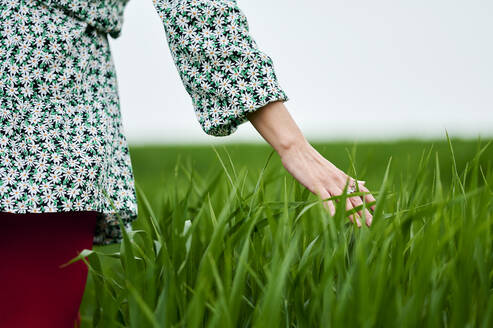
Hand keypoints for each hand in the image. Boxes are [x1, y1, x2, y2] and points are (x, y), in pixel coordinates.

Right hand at [247, 100, 375, 225]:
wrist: (297, 149)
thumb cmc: (311, 161)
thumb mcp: (333, 170)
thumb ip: (347, 179)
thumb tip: (363, 183)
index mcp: (342, 177)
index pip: (360, 190)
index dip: (369, 201)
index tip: (377, 211)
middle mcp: (337, 180)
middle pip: (354, 198)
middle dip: (364, 212)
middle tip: (372, 224)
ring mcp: (327, 183)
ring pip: (342, 200)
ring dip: (351, 213)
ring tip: (358, 225)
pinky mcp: (315, 184)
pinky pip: (324, 197)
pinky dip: (330, 206)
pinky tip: (334, 216)